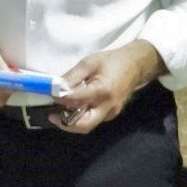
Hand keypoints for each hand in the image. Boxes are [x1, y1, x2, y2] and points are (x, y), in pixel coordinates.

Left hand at [49, 40, 164, 133]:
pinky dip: (81, 117)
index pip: (76, 101)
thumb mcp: (89, 62)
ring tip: (60, 112)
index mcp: (102, 91)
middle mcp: (108, 106)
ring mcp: (111, 112)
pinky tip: (74, 108)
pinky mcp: (112, 114)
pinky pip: (94, 120)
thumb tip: (56, 86)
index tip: (51, 95)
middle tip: (52, 116)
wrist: (136, 65)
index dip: (60, 99)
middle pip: (84, 125)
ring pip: (89, 125)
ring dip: (72, 122)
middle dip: (66, 124)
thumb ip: (72, 76)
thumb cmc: (112, 61)